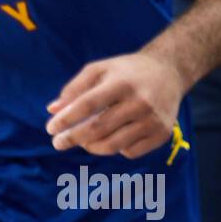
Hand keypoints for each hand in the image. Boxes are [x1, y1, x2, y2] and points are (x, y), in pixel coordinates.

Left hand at [46, 52, 183, 158]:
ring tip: (81, 141)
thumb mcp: (99, 70)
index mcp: (121, 83)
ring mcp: (153, 120)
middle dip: (73, 138)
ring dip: (91, 146)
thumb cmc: (126, 72)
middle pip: (98, 128)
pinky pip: (130, 152)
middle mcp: (140, 102)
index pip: (88, 104)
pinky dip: (115, 148)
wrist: (169, 73)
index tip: (50, 128)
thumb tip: (52, 110)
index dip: (66, 118)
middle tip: (57, 143)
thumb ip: (74, 89)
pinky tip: (111, 138)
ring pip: (113, 145)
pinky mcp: (162, 134)